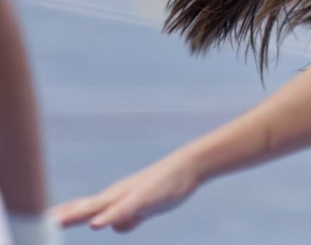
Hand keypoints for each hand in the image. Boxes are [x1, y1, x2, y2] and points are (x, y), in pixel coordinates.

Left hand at [51, 151, 200, 232]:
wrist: (189, 165)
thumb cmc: (166, 185)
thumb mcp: (144, 207)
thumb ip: (128, 216)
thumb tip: (115, 226)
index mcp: (114, 198)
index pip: (82, 207)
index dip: (62, 215)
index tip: (41, 222)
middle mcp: (116, 195)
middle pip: (83, 207)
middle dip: (61, 216)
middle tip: (40, 223)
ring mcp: (129, 195)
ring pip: (98, 207)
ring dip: (77, 216)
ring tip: (56, 223)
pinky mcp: (145, 197)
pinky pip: (124, 210)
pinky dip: (109, 217)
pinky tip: (96, 224)